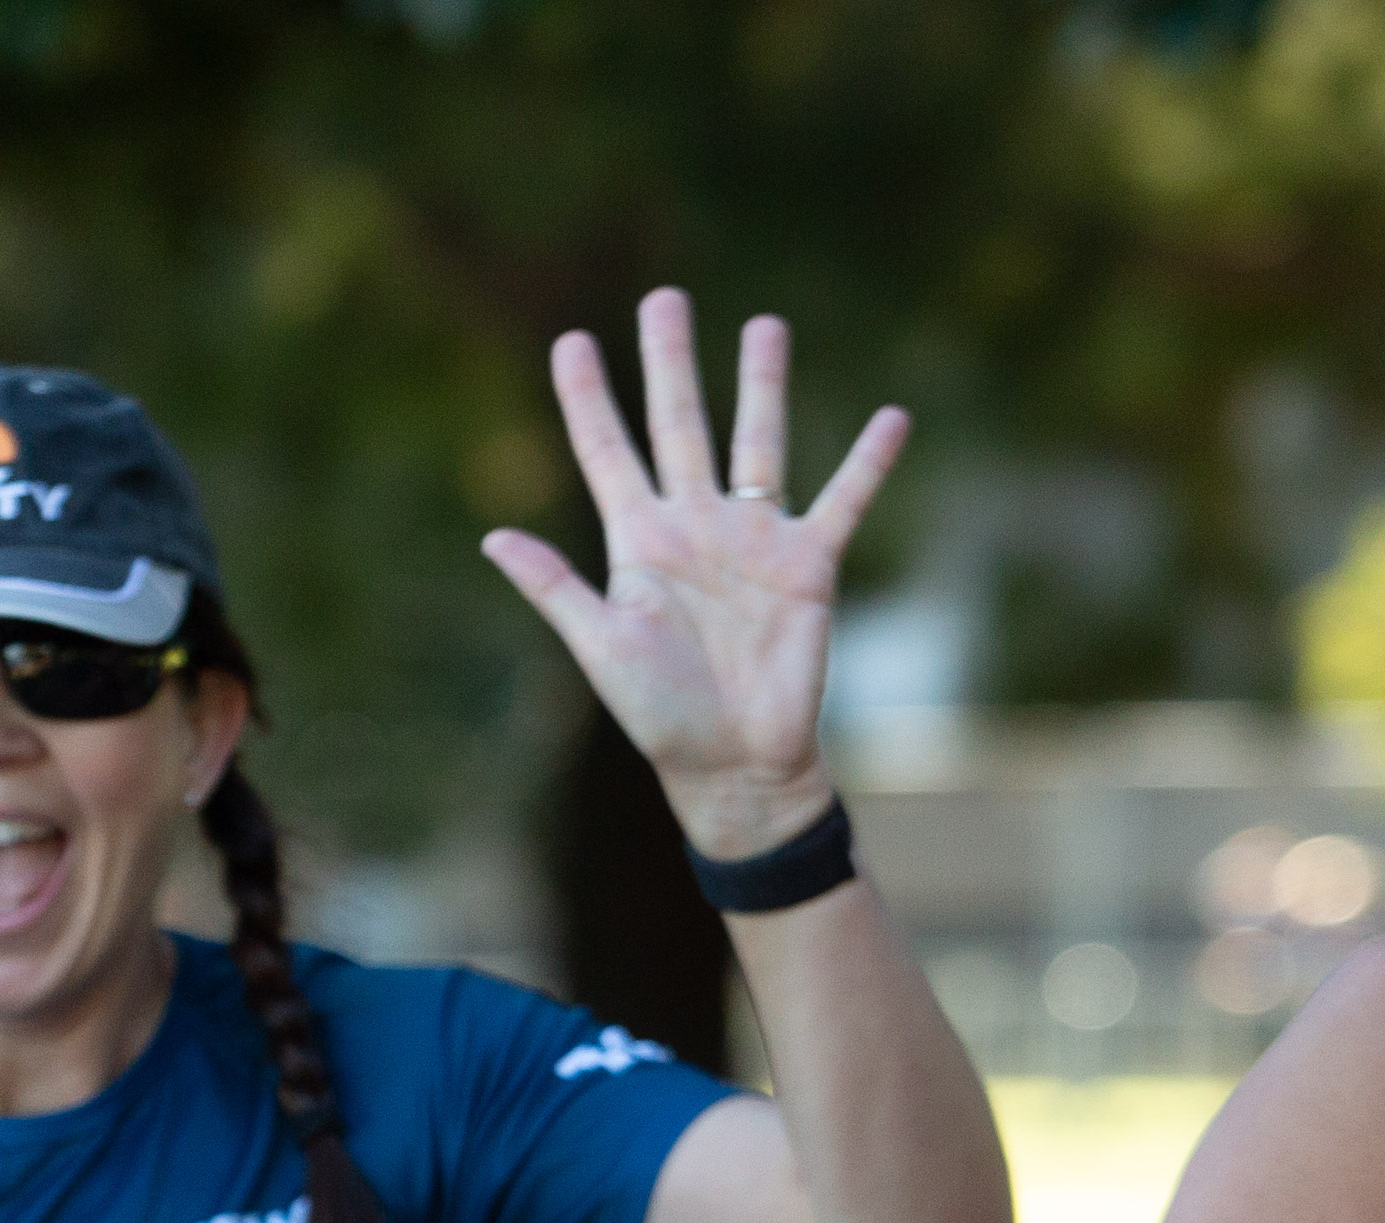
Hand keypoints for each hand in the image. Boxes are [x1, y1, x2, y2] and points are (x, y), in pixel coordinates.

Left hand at [482, 294, 902, 860]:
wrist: (734, 763)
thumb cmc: (660, 714)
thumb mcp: (601, 648)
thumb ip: (555, 588)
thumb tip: (492, 537)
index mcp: (637, 541)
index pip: (606, 452)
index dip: (587, 398)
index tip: (570, 340)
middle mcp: (695, 525)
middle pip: (680, 424)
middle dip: (670, 362)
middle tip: (663, 297)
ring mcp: (754, 539)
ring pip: (759, 441)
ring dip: (762, 385)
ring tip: (765, 326)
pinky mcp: (809, 564)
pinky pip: (843, 500)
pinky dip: (868, 463)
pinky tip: (892, 419)